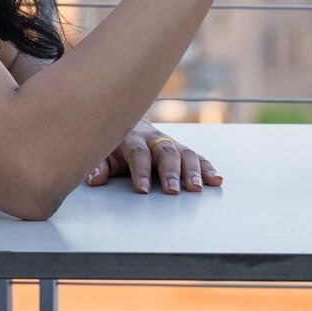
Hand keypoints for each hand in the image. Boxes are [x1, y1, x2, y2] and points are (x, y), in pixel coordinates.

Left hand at [86, 121, 220, 194]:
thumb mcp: (101, 151)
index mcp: (132, 139)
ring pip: (185, 153)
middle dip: (170, 172)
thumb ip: (98, 164)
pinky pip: (197, 156)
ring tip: (197, 189)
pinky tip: (216, 180)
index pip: (138, 154)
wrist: (129, 118)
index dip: (140, 171)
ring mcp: (170, 142)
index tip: (143, 190)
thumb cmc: (114, 143)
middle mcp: (154, 139)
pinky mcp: (181, 148)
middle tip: (173, 191)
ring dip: (192, 171)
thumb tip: (95, 178)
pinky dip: (207, 168)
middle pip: (166, 152)